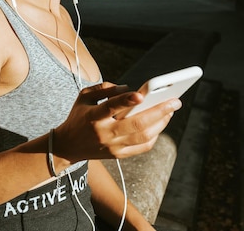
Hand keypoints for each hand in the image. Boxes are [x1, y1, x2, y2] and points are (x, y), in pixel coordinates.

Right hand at [54, 82, 181, 161]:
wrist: (68, 146)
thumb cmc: (79, 117)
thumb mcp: (83, 97)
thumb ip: (102, 88)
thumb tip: (127, 88)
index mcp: (93, 117)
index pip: (110, 107)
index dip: (125, 100)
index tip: (141, 94)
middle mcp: (104, 133)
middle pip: (136, 124)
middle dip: (159, 112)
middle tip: (175, 101)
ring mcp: (113, 146)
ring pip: (143, 136)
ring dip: (161, 123)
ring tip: (171, 111)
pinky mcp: (118, 155)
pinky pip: (142, 147)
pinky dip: (154, 136)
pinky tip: (160, 125)